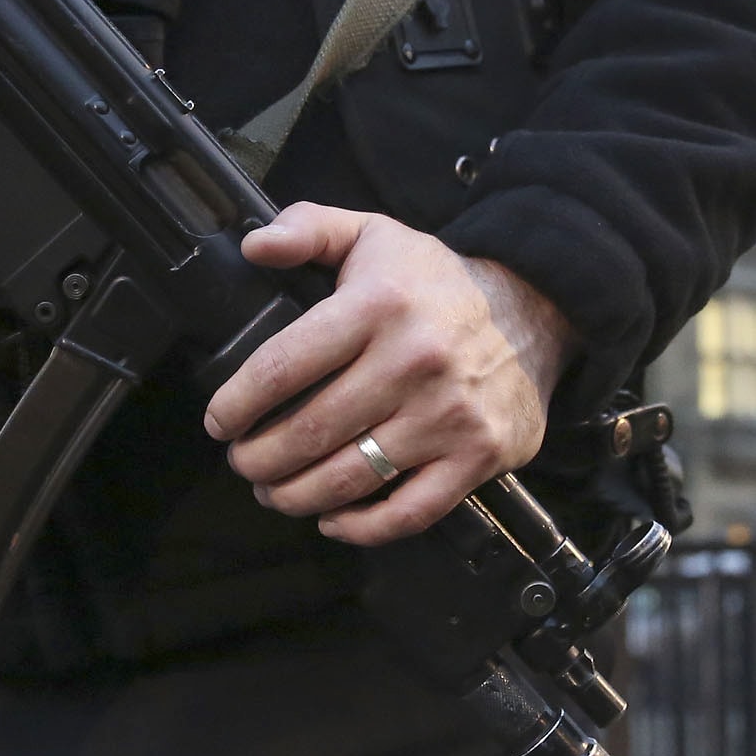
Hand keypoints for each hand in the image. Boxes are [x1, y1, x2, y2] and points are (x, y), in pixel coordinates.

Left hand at [203, 203, 573, 547]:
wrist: (536, 309)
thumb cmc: (437, 283)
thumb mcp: (373, 235)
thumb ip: (308, 228)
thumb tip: (254, 246)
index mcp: (379, 305)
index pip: (284, 365)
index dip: (238, 403)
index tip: (219, 421)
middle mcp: (414, 361)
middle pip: (309, 432)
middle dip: (259, 459)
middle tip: (243, 461)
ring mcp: (449, 415)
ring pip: (350, 478)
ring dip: (297, 496)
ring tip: (275, 491)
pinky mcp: (478, 455)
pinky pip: (409, 512)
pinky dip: (362, 527)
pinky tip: (333, 520)